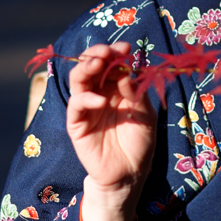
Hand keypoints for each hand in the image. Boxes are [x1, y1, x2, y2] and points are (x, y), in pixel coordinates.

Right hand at [66, 42, 156, 197]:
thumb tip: (126, 71)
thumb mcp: (145, 114)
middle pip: (91, 65)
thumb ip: (135, 92)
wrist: (130, 173)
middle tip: (108, 52)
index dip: (116, 52)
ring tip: (98, 63)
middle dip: (98, 53)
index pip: (111, 62)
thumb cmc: (140, 142)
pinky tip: (101, 100)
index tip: (125, 47)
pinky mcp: (76, 123)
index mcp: (116, 87)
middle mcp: (99, 92)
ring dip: (86, 68)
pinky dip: (86, 98)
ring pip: (78, 79)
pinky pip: (76, 105)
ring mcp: (87, 107)